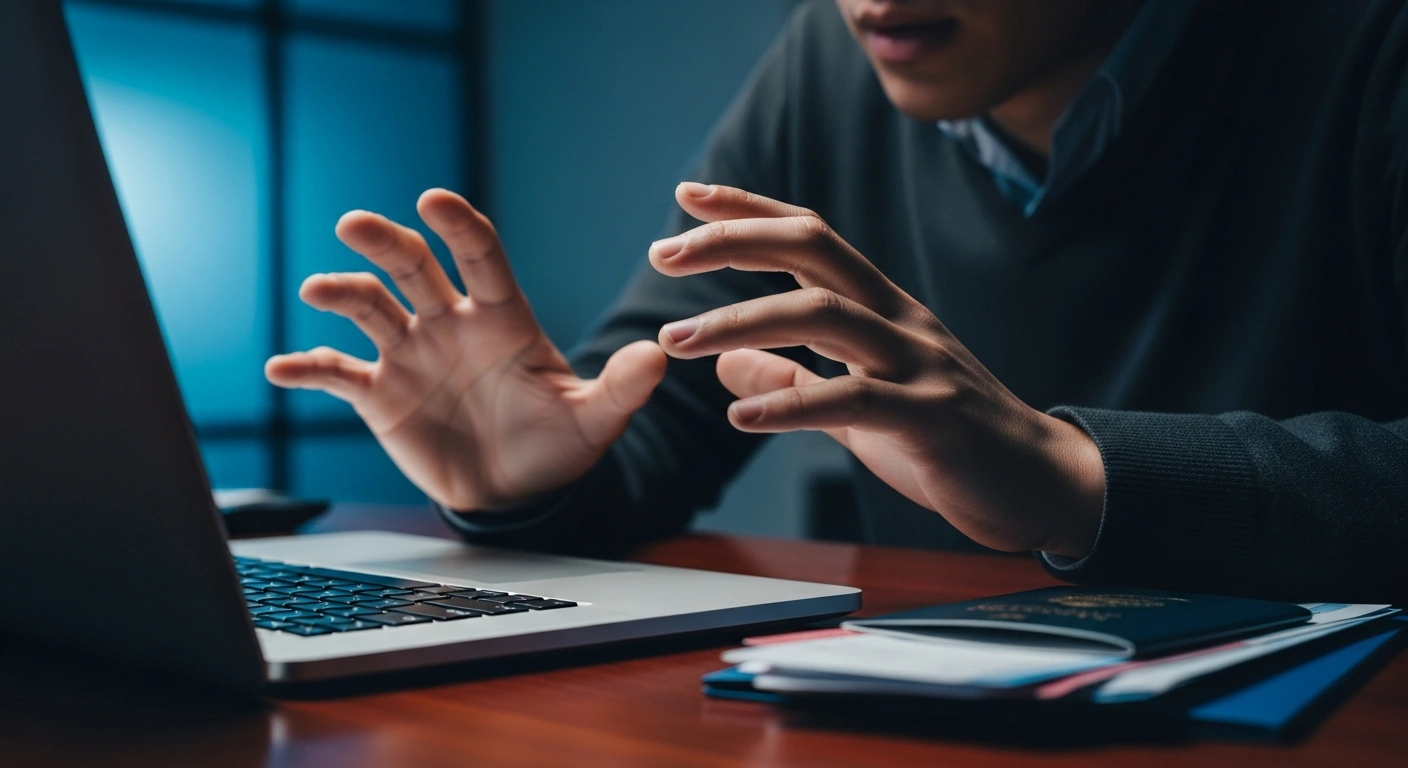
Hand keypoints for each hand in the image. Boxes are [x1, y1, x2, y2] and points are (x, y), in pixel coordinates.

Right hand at [265, 189, 666, 510]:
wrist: (516, 492)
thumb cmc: (557, 445)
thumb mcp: (595, 420)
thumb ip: (621, 388)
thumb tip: (658, 357)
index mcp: (501, 317)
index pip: (480, 257)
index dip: (459, 227)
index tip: (435, 201)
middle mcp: (449, 323)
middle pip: (412, 267)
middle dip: (385, 242)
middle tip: (357, 225)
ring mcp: (410, 354)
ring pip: (368, 307)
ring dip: (340, 293)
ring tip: (319, 290)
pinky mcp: (378, 393)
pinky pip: (336, 372)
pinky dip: (307, 367)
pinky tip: (282, 368)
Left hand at [650, 183, 1104, 556]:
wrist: (1039, 486)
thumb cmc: (945, 441)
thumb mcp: (856, 407)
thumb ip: (795, 380)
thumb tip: (728, 364)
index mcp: (880, 309)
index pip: (810, 236)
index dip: (749, 210)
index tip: (689, 195)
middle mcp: (898, 320)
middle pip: (813, 250)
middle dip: (732, 242)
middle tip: (663, 252)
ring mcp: (919, 364)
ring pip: (824, 315)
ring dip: (740, 321)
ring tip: (675, 341)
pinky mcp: (931, 418)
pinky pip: (854, 401)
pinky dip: (792, 406)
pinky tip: (740, 417)